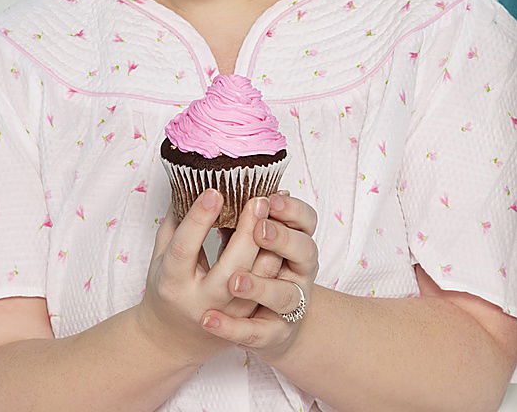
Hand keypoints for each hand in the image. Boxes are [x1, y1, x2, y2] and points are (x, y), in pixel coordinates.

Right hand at [136, 188, 286, 365]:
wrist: (173, 339)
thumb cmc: (166, 287)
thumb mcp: (160, 256)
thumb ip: (173, 222)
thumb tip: (187, 182)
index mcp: (172, 282)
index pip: (185, 248)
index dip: (199, 219)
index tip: (214, 191)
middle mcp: (201, 301)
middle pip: (231, 266)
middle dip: (248, 231)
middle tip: (258, 199)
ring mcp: (228, 314)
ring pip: (259, 280)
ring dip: (270, 244)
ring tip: (275, 211)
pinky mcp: (249, 320)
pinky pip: (270, 288)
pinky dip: (277, 259)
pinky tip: (282, 233)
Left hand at [199, 191, 318, 364]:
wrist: (261, 328)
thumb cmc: (253, 272)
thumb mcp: (254, 242)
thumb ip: (243, 217)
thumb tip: (218, 181)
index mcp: (296, 243)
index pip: (307, 220)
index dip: (293, 209)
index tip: (270, 198)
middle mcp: (298, 272)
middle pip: (304, 252)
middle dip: (281, 238)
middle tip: (258, 228)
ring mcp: (288, 308)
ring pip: (283, 296)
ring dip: (258, 286)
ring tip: (233, 281)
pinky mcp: (271, 337)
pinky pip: (255, 333)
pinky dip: (231, 328)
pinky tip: (208, 320)